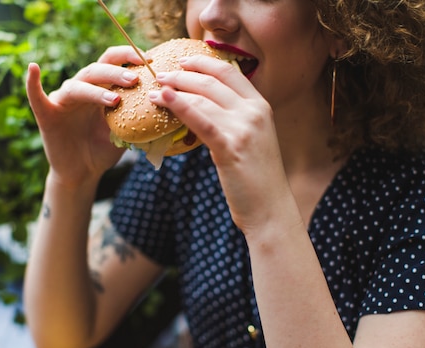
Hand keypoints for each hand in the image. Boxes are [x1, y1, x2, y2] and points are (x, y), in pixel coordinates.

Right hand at [26, 46, 144, 187]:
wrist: (83, 172)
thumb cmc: (104, 149)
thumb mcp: (126, 130)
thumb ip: (139, 115)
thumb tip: (167, 104)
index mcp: (101, 87)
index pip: (113, 62)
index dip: (128, 56)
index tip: (149, 59)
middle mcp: (82, 88)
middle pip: (97, 70)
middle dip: (117, 72)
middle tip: (135, 79)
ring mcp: (63, 100)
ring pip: (78, 85)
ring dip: (96, 89)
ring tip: (116, 99)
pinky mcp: (47, 114)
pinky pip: (37, 96)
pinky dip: (32, 83)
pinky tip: (33, 69)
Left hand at [148, 56, 292, 231]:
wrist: (270, 208)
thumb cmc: (256, 179)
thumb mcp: (251, 140)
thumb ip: (234, 121)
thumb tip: (204, 110)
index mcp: (261, 106)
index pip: (229, 71)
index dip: (203, 62)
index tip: (183, 61)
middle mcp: (255, 112)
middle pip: (212, 81)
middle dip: (182, 74)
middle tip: (160, 74)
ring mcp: (244, 127)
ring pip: (203, 97)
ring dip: (175, 88)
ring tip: (155, 89)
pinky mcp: (231, 146)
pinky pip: (200, 119)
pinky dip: (179, 106)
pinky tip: (163, 99)